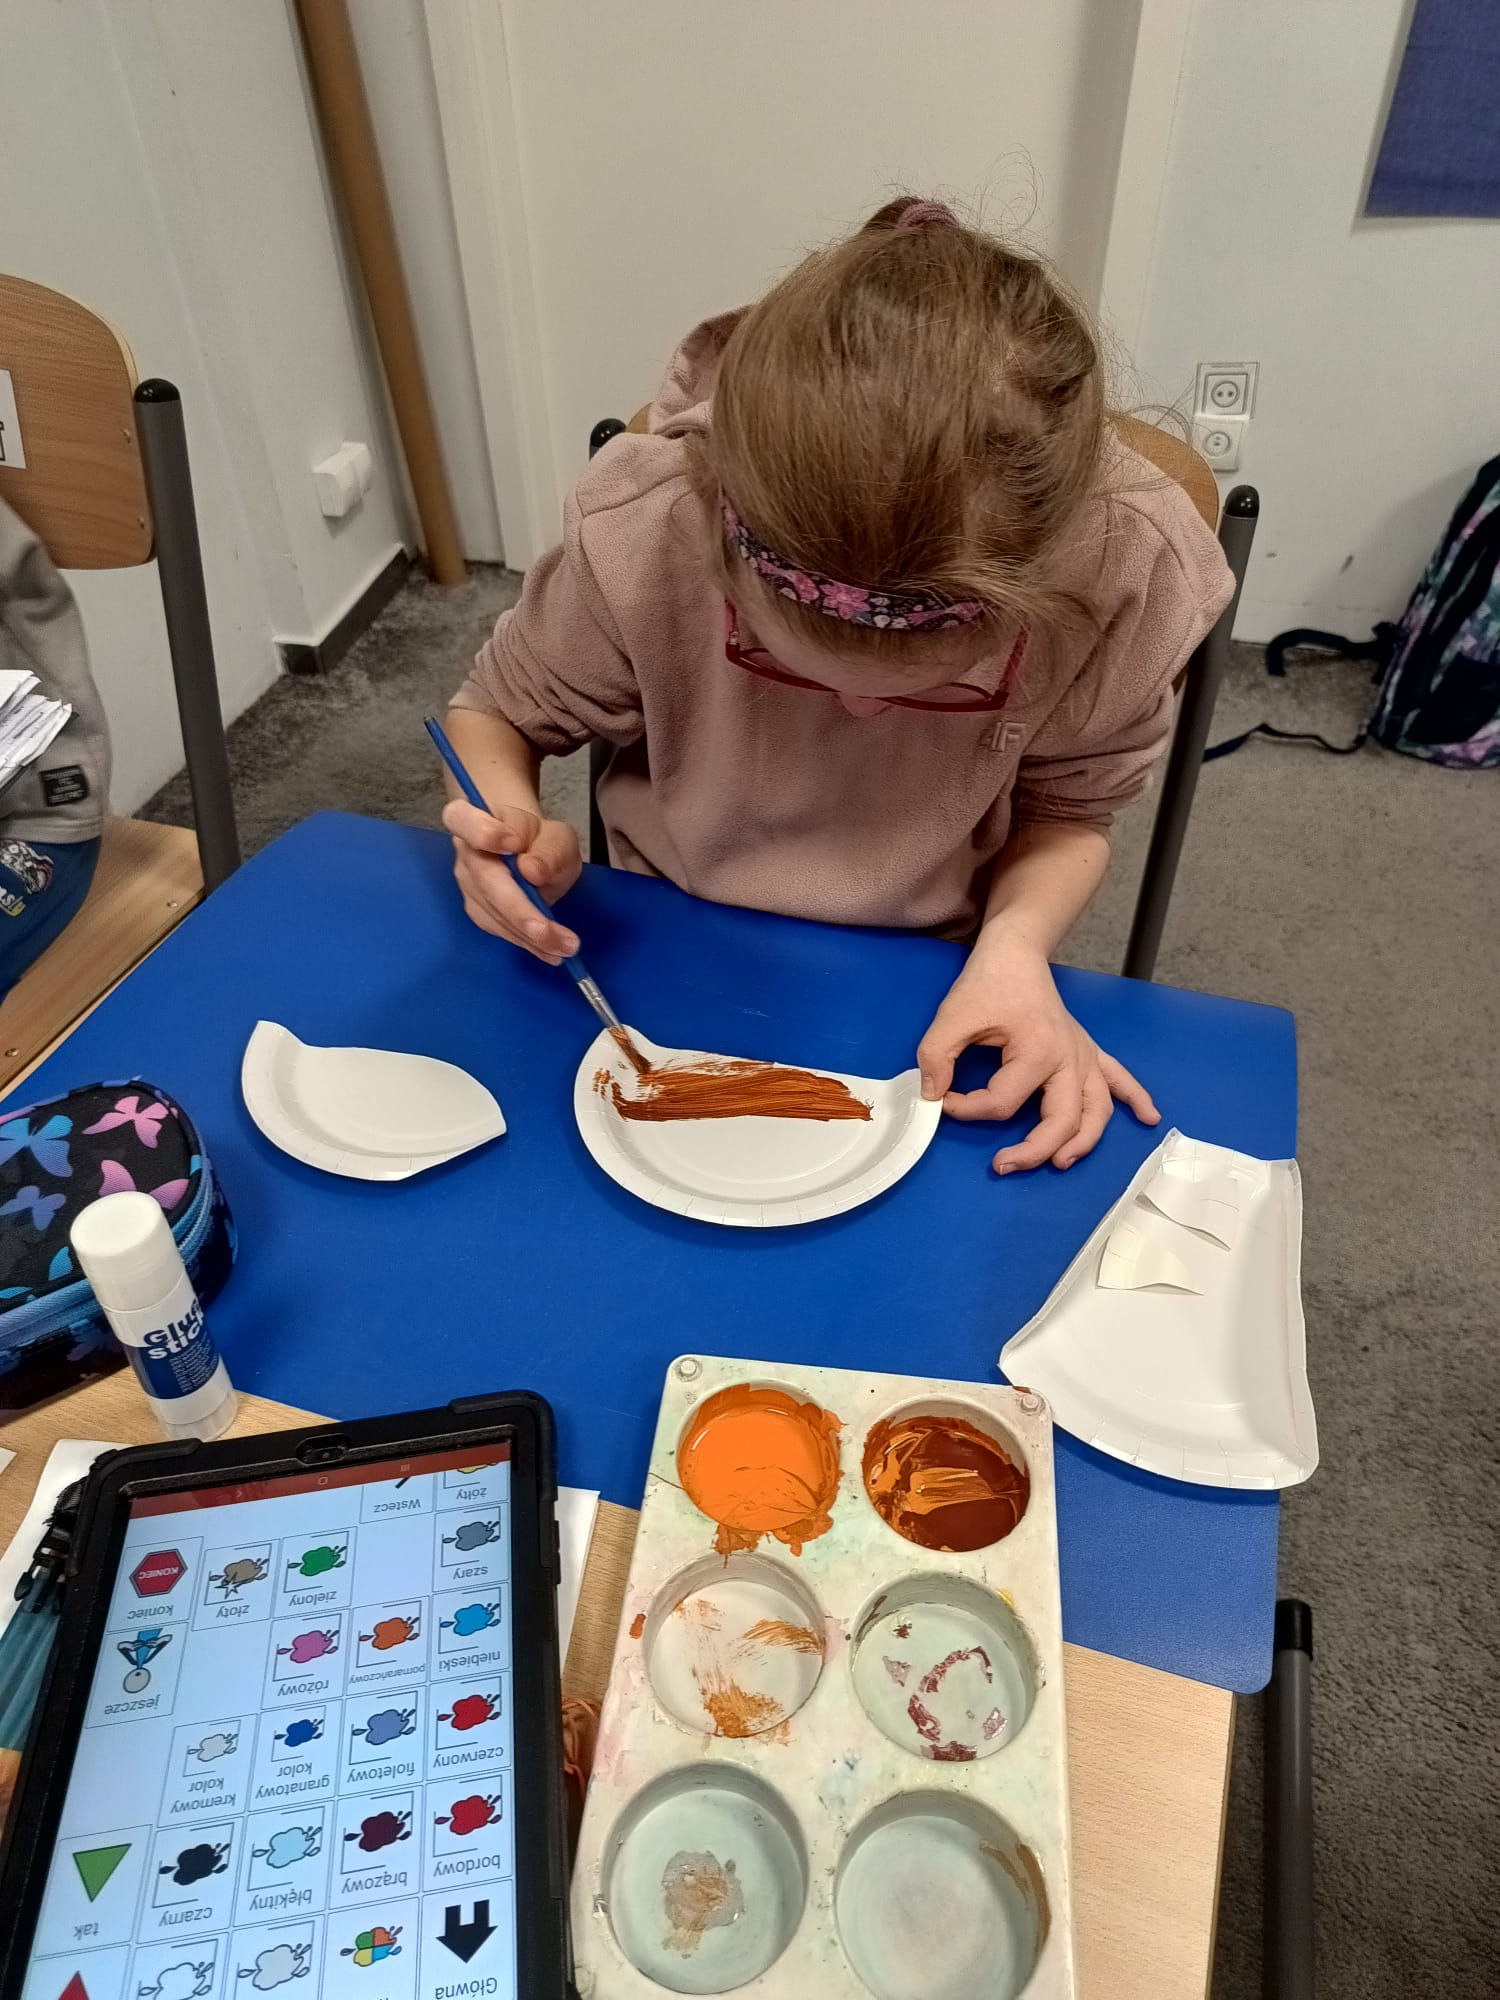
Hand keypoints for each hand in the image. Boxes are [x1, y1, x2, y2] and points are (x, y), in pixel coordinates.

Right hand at [443, 798, 582, 962]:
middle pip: (483, 881)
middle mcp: (464, 853)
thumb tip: (531, 871)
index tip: (512, 844)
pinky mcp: (478, 911)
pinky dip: (527, 942)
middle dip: (518, 910)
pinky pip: (499, 930)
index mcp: (474, 819)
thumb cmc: (541, 840)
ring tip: (564, 946)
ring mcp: (467, 885)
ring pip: (492, 913)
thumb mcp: (557, 837)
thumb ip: (548, 850)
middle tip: (548, 930)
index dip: (482, 832)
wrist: (531, 854)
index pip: (461, 819)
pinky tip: (550, 950)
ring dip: (528, 935)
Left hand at [917, 933, 1158, 1171]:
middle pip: (1062, 1120)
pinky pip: (1119, 1079)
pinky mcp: (1089, 1051)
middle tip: (1002, 1164)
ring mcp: (1083, 1055)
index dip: (968, 1109)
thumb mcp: (953, 1016)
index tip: (945, 1101)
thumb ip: (937, 1057)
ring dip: (1084, 1142)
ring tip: (1061, 1162)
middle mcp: (1069, 1058)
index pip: (1002, 1102)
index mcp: (1038, 1050)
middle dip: (1034, 1151)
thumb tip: (933, 1096)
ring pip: (1096, 1110)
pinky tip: (1149, 1118)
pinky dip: (1136, 1099)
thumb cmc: (988, 981)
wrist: (1016, 951)